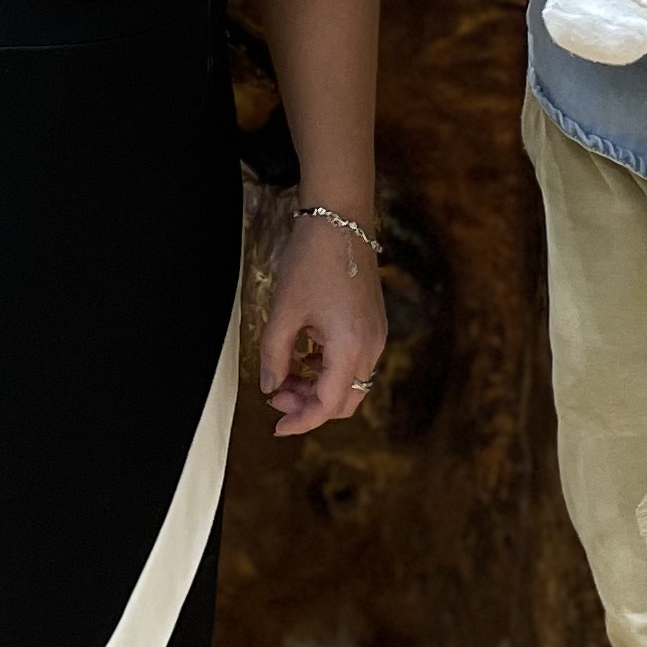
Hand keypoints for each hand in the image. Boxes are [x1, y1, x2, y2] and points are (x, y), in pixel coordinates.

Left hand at [260, 211, 388, 435]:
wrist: (341, 219)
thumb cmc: (312, 260)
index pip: (328, 404)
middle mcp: (371, 347)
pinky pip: (354, 361)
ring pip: (349, 382)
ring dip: (317, 386)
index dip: (301, 420)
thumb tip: (270, 386)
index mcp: (350, 348)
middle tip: (276, 395)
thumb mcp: (283, 311)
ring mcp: (376, 335)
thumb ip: (274, 355)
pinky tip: (303, 354)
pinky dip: (328, 368)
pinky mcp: (373, 324)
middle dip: (309, 405)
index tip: (277, 427)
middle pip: (344, 400)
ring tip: (284, 372)